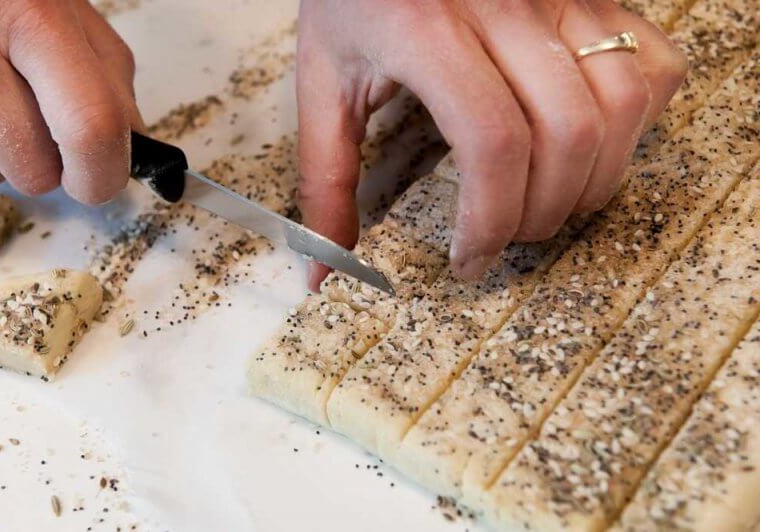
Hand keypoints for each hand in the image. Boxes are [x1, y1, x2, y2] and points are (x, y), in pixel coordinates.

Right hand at [0, 0, 141, 203]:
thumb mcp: (68, 15)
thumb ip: (108, 81)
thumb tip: (131, 153)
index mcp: (38, 18)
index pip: (91, 126)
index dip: (102, 172)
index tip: (98, 180)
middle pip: (34, 168)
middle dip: (51, 172)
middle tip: (45, 134)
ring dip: (1, 157)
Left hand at [296, 0, 686, 286]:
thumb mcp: (322, 80)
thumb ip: (323, 178)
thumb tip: (324, 272)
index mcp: (424, 28)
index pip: (492, 142)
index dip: (491, 220)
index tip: (470, 258)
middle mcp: (505, 4)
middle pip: (567, 134)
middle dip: (542, 213)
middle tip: (506, 236)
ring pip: (619, 104)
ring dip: (594, 180)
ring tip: (549, 203)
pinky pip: (650, 64)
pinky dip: (634, 122)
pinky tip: (588, 143)